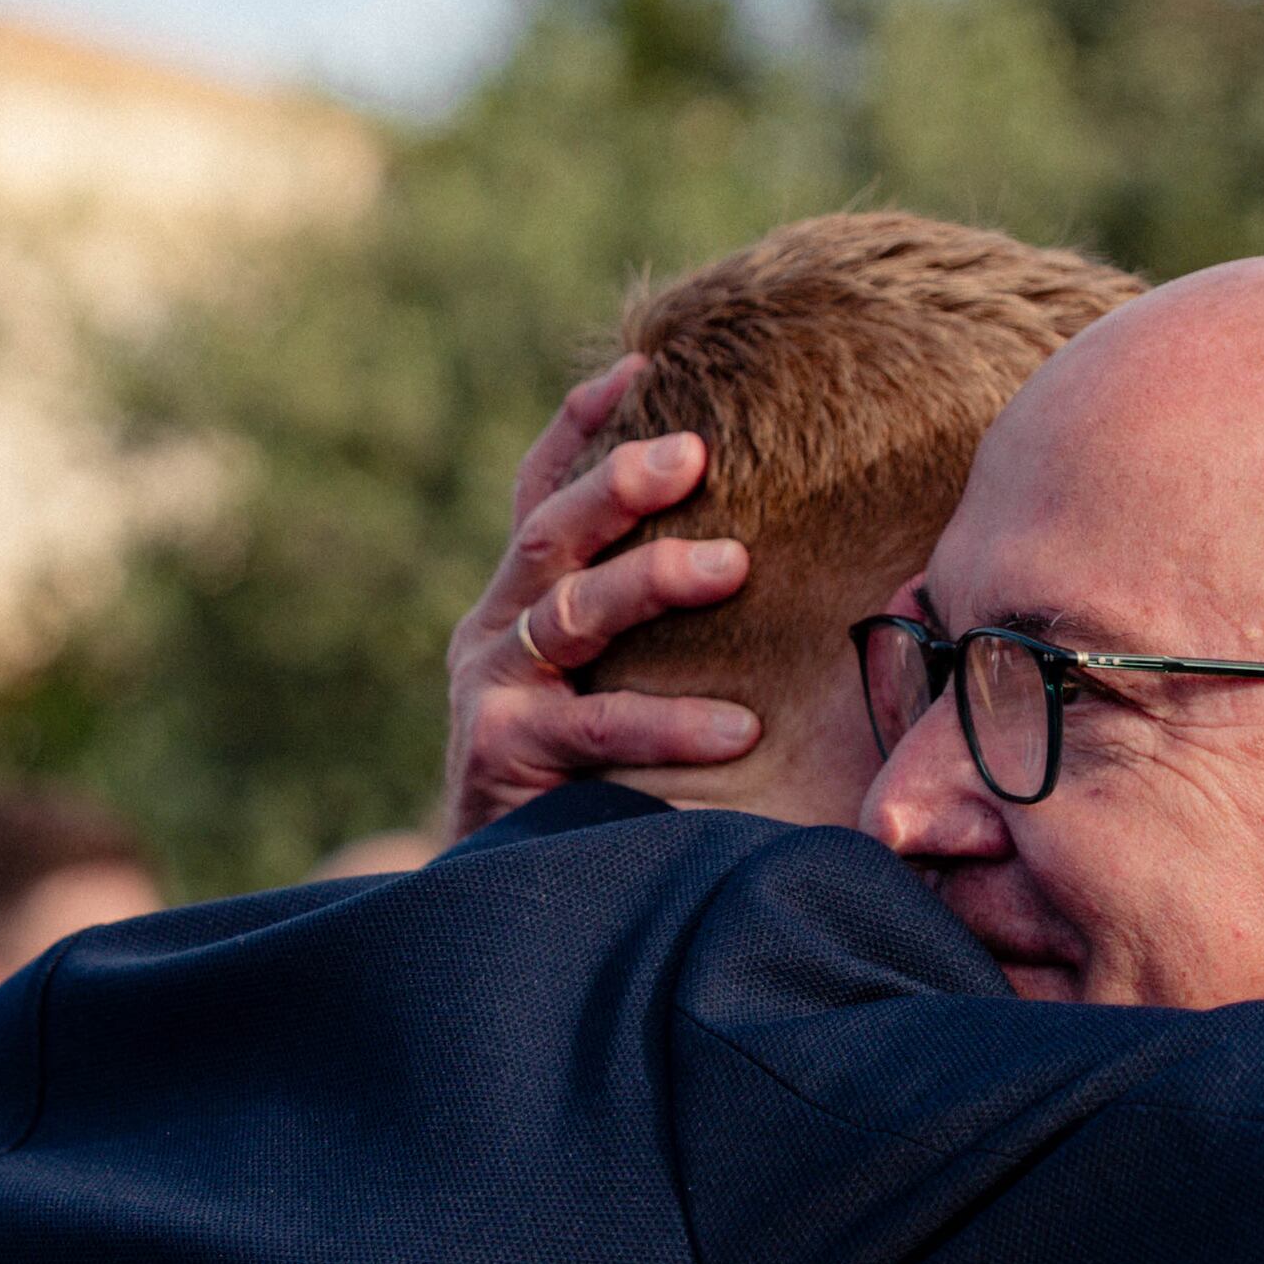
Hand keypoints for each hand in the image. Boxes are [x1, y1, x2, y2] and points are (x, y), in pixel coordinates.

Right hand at [437, 358, 761, 838]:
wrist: (498, 901)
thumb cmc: (580, 782)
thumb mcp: (602, 685)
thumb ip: (645, 631)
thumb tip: (769, 560)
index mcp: (519, 600)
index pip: (540, 492)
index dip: (581, 426)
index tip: (640, 362)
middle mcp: (496, 630)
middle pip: (550, 529)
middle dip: (618, 480)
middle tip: (695, 449)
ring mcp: (493, 689)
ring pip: (570, 610)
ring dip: (650, 578)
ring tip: (734, 566)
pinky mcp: (503, 754)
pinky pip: (596, 726)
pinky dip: (668, 724)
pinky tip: (737, 728)